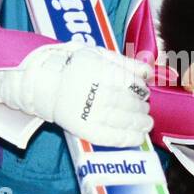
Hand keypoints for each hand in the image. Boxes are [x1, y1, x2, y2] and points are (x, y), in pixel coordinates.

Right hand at [0, 43, 152, 147]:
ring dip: (139, 123)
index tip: (144, 92)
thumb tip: (148, 71)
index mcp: (97, 69)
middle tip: (145, 108)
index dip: (140, 89)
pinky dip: (127, 138)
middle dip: (141, 107)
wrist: (45, 85)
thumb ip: (125, 62)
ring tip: (146, 123)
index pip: (128, 82)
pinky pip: (109, 136)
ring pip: (122, 119)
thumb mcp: (98, 55)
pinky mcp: (83, 128)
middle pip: (127, 102)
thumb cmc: (74, 68)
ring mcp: (88, 111)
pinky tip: (138, 137)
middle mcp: (92, 91)